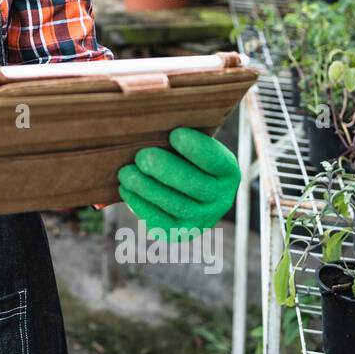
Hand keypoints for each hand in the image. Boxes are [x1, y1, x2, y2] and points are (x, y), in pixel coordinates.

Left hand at [117, 127, 239, 241]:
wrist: (181, 184)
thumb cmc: (179, 153)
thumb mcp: (187, 140)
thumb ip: (176, 134)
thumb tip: (152, 121)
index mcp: (228, 171)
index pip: (215, 160)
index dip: (196, 149)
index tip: (174, 134)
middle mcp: (222, 199)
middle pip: (195, 185)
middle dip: (166, 170)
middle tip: (142, 157)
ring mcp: (203, 219)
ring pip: (176, 205)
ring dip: (147, 189)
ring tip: (126, 173)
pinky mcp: (182, 232)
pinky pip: (161, 222)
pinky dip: (141, 206)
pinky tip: (126, 190)